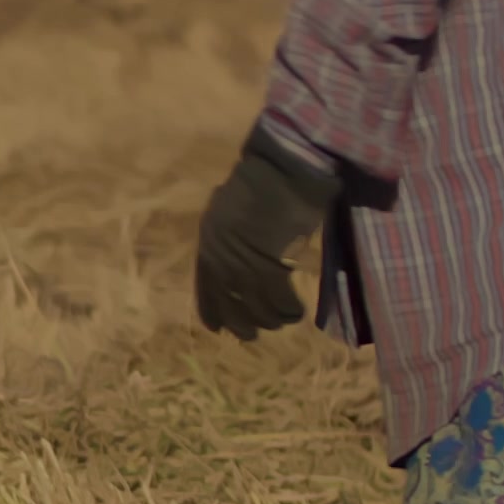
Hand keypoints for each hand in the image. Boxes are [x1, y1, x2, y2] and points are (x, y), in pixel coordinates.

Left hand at [193, 125, 338, 340]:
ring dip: (272, 319)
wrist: (282, 171)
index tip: (218, 330)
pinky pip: (282, 302)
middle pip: (230, 306)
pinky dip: (291, 311)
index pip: (205, 290)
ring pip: (258, 308)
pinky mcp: (272, 268)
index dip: (213, 312)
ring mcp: (246, 265)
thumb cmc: (262, 183)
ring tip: (284, 319)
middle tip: (256, 333)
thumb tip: (239, 258)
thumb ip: (230, 238)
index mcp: (209, 243)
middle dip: (243, 324)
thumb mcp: (230, 211)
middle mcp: (222, 258)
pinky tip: (298, 312)